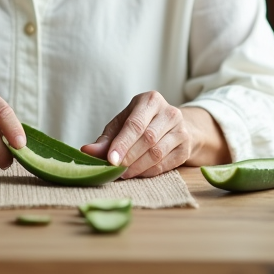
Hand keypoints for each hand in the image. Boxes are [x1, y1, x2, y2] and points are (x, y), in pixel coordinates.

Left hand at [80, 91, 199, 178]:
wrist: (175, 126)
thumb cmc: (142, 123)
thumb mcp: (123, 124)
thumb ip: (106, 138)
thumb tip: (87, 151)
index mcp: (151, 100)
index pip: (136, 124)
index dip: (122, 143)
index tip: (110, 160)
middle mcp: (169, 112)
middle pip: (147, 139)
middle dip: (128, 157)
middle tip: (113, 169)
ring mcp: (181, 130)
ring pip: (157, 153)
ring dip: (137, 167)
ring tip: (122, 173)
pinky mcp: (186, 147)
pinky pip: (165, 164)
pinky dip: (147, 172)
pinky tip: (136, 174)